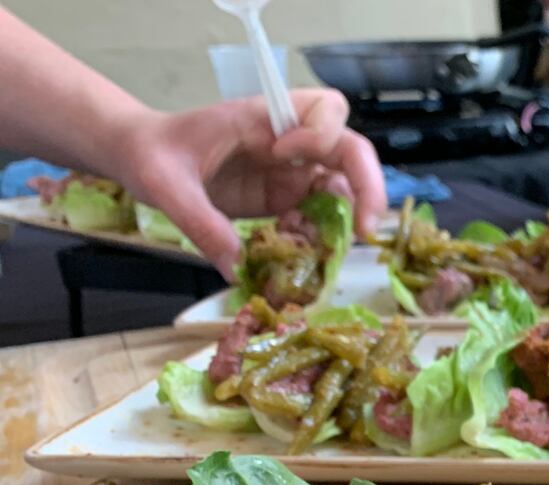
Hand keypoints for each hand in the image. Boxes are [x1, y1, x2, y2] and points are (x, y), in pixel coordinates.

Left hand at [110, 89, 384, 277]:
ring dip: (344, 221)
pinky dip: (321, 239)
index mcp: (262, 118)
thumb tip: (238, 268)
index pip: (324, 111)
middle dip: (367, 188)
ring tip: (324, 253)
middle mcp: (288, 141)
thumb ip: (201, 224)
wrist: (139, 159)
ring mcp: (290, 171)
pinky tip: (298, 255)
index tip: (285, 156)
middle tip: (363, 231)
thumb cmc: (151, 154)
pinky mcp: (285, 198)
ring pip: (344, 188)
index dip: (322, 135)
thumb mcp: (165, 186)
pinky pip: (321, 216)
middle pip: (352, 151)